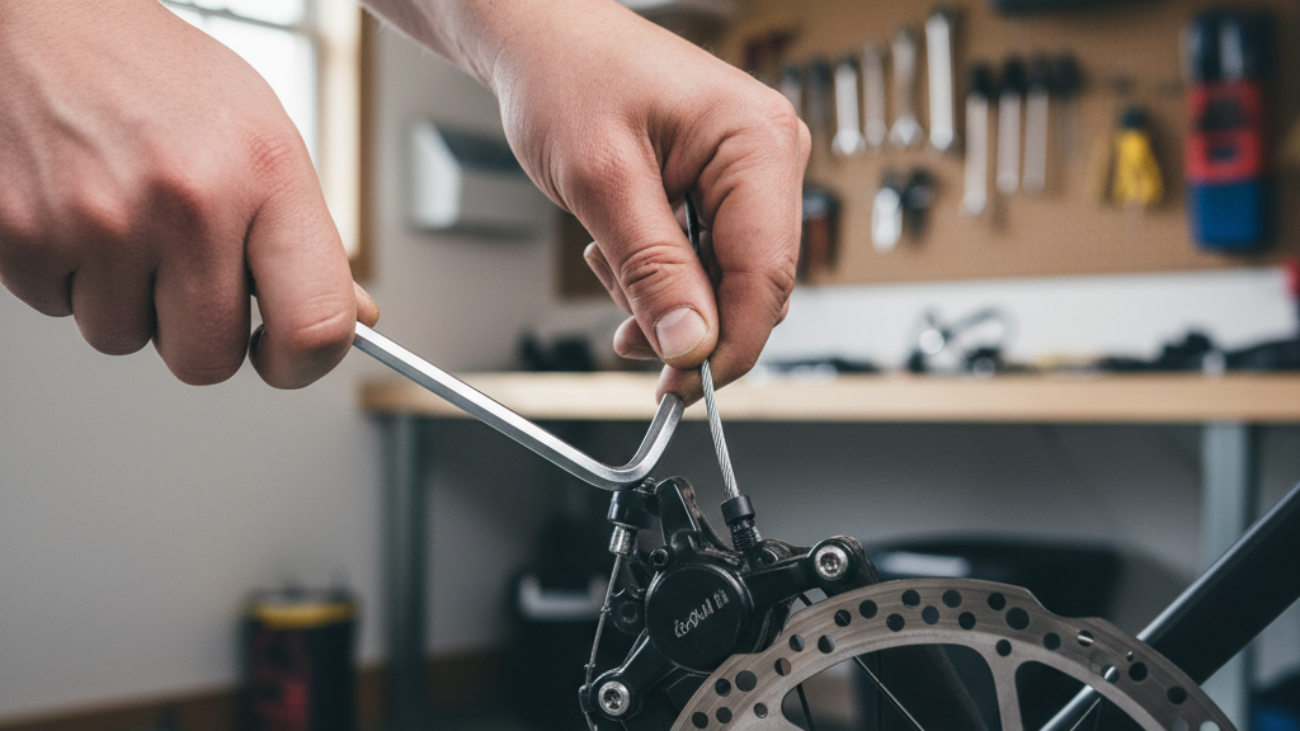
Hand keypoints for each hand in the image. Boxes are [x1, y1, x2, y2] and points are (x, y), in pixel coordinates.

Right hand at [0, 1, 377, 387]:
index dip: (303, 364)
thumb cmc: (163, 78)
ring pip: (123, 338)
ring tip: (126, 218)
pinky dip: (66, 275)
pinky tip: (76, 208)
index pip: (314, 323)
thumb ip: (308, 238)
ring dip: (126, 299)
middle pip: (207, 360)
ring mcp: (99, 219)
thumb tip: (356, 320)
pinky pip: (57, 309)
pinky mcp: (20, 232)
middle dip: (197, 332)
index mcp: (266, 173)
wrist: (45, 17)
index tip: (284, 358)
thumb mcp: (263, 138)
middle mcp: (188, 199)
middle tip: (187, 273)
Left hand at [367, 0, 806, 402]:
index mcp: (757, 143)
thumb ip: (651, 268)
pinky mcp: (723, 189)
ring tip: (607, 256)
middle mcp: (768, 157)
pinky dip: (661, 274)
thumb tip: (691, 345)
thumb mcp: (601, 181)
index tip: (679, 388)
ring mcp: (750, 174)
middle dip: (685, 318)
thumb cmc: (569, 77)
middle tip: (623, 327)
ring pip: (725, 282)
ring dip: (663, 295)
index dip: (727, 347)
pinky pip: (708, 260)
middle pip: (751, 286)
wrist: (544, 40)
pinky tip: (621, 247)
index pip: (766, 277)